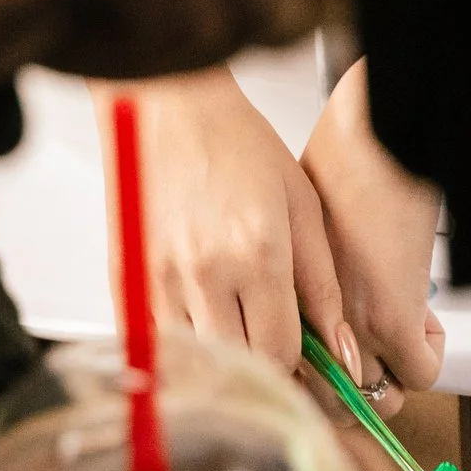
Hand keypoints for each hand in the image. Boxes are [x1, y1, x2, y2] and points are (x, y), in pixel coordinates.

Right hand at [119, 68, 349, 381]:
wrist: (171, 107)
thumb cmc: (238, 145)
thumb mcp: (302, 205)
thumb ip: (322, 284)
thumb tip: (344, 351)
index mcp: (256, 254)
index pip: (280, 352)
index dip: (295, 362)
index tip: (298, 350)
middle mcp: (205, 273)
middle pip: (238, 363)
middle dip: (259, 363)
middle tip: (267, 338)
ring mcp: (159, 279)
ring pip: (196, 358)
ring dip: (217, 353)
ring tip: (231, 319)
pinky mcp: (127, 277)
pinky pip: (155, 339)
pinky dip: (179, 340)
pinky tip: (195, 311)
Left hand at [301, 61, 443, 416]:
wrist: (369, 142)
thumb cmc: (335, 169)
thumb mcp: (296, 233)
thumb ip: (298, 286)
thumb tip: (311, 317)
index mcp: (286, 307)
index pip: (293, 383)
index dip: (320, 383)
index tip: (340, 367)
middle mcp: (312, 325)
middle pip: (333, 404)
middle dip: (358, 390)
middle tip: (374, 358)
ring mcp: (350, 327)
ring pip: (377, 398)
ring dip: (395, 374)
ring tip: (400, 333)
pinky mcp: (391, 320)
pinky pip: (421, 373)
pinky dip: (430, 353)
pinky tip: (424, 316)